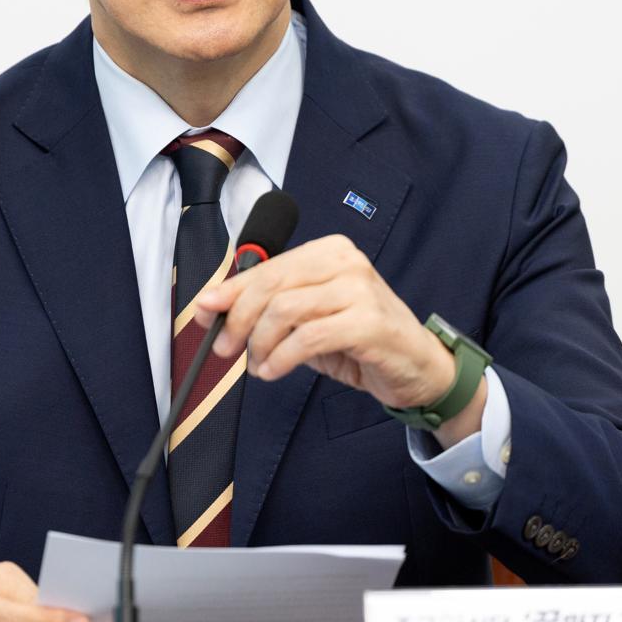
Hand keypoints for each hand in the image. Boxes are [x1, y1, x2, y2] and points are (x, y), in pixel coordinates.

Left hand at [191, 234, 485, 444]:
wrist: (418, 366)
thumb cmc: (360, 339)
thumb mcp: (308, 318)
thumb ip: (267, 308)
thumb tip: (210, 306)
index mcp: (329, 251)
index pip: (267, 267)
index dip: (229, 290)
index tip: (203, 312)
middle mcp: (345, 262)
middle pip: (271, 286)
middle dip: (238, 319)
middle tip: (223, 347)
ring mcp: (360, 289)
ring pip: (285, 311)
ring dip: (260, 344)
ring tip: (257, 365)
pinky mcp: (368, 322)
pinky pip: (307, 338)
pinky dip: (281, 358)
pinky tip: (274, 370)